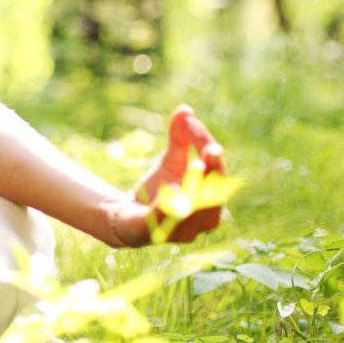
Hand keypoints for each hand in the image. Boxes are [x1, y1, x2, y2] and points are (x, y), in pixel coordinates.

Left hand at [106, 104, 229, 247]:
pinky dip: (169, 206)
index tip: (191, 122)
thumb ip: (178, 138)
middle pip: (214, 191)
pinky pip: (164, 220)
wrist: (128, 218)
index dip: (205, 144)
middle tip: (211, 148)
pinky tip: (171, 191)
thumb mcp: (169, 160)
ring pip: (196, 212)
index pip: (216, 169)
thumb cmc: (158, 189)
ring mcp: (183, 231)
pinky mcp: (155, 233)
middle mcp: (206, 219)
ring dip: (196, 189)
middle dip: (213, 169)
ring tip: (196, 166)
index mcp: (212, 198)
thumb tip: (185, 109)